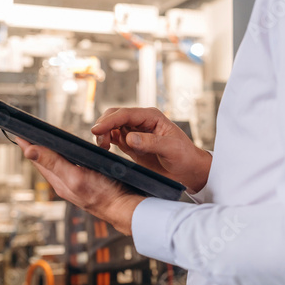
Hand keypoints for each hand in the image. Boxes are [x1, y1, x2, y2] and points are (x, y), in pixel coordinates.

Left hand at [16, 137, 144, 234]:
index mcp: (58, 180)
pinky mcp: (85, 184)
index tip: (18, 130)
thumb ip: (53, 163)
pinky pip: (69, 168)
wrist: (124, 208)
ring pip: (57, 165)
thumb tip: (29, 151)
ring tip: (43, 143)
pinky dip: (64, 158)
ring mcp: (75, 184)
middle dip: (36, 147)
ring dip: (50, 152)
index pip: (38, 158)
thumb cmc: (104, 195)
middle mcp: (64, 183)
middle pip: (45, 161)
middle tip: (28, 133)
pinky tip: (68, 156)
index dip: (28, 144)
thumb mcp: (76, 177)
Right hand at [91, 107, 211, 192]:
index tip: (97, 130)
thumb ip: (150, 142)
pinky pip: (113, 138)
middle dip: (103, 125)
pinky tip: (104, 149)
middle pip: (114, 116)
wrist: (188, 170)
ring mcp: (135, 132)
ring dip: (103, 134)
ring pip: (111, 126)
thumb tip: (128, 137)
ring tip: (103, 148)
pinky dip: (105, 141)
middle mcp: (141, 122)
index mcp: (151, 117)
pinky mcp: (131, 145)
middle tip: (100, 142)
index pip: (125, 114)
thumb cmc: (184, 156)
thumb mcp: (171, 149)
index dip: (109, 121)